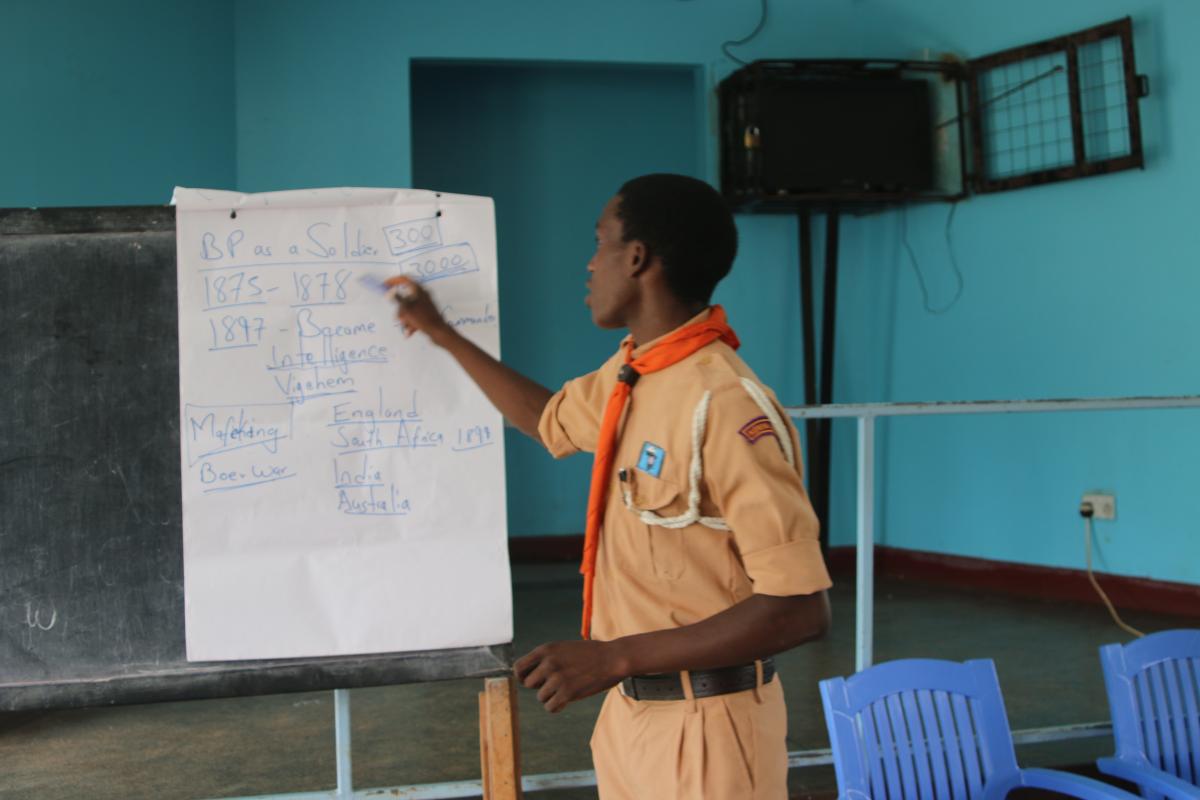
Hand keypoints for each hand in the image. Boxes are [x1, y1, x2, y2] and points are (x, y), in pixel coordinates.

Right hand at [383, 275, 450, 342]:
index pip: (404, 279)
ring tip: (406, 325)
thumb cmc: (423, 319)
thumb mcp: (406, 308)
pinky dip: (411, 323)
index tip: (385, 285)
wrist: (438, 331)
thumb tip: (390, 292)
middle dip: (399, 308)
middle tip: (398, 316)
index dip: (393, 281)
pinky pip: (414, 317)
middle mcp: (423, 295)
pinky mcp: (427, 313)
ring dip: (405, 317)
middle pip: (405, 298)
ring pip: (409, 309)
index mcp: (419, 289)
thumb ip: (397, 299)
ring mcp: (425, 304)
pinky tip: (410, 331)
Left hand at [514, 639, 630, 712]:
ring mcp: (558, 678)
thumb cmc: (589, 654)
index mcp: (546, 649)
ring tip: (566, 689)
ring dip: (551, 696)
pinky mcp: (567, 692)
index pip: (518, 668)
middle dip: (540, 686)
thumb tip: (524, 678)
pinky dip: (557, 706)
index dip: (522, 677)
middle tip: (556, 684)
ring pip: (540, 697)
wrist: (613, 658)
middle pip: (528, 685)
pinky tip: (566, 700)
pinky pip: (550, 707)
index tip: (533, 680)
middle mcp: (549, 663)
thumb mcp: (563, 648)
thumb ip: (545, 659)